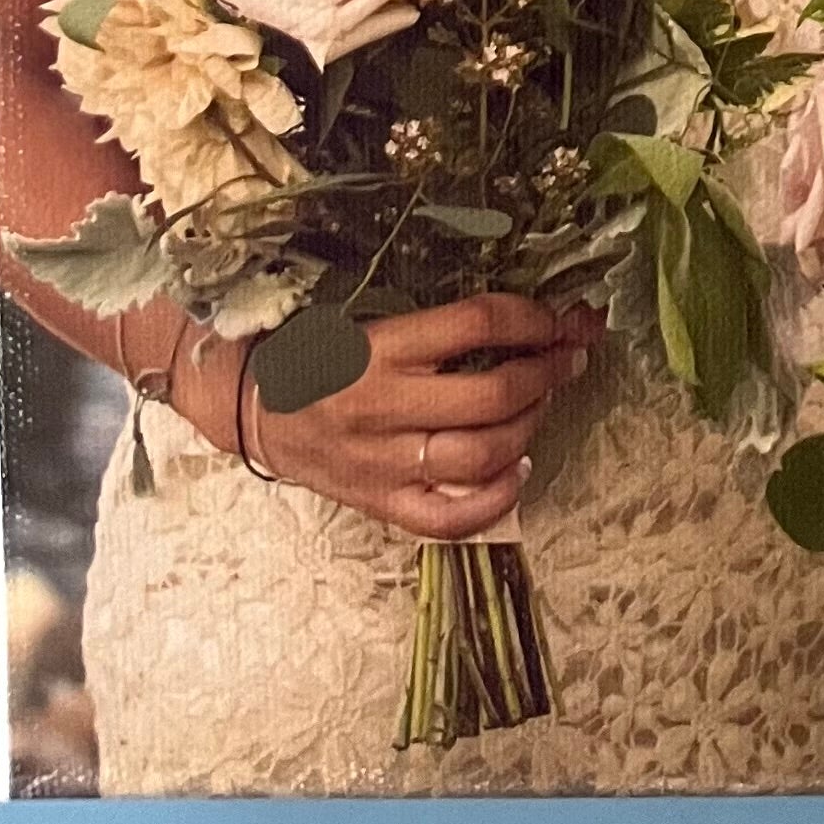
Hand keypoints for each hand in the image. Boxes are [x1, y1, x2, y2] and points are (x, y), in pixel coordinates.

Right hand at [193, 294, 598, 537]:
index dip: (532, 318)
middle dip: (547, 372)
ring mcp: (381, 463)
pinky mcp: (379, 503)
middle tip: (568, 358)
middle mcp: (381, 407)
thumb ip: (441, 319)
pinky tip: (519, 467)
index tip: (561, 317)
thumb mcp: (373, 318)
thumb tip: (532, 307)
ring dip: (531, 425)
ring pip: (480, 454)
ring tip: (545, 402)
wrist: (255, 411)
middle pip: (490, 395)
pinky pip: (449, 516)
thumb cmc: (323, 355)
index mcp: (379, 348)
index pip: (476, 323)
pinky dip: (497, 497)